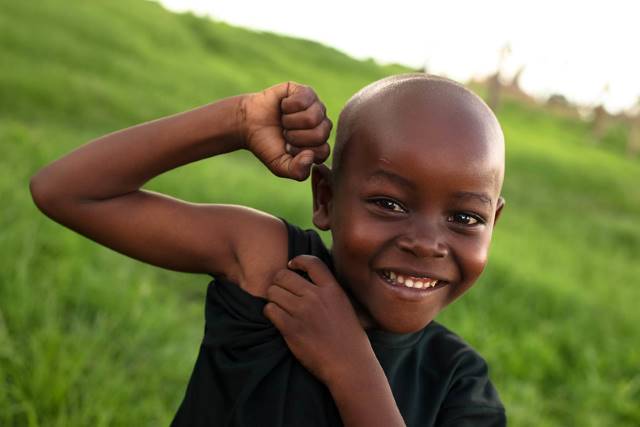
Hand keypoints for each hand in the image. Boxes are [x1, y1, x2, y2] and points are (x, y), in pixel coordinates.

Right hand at [240, 82, 331, 180]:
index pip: (323, 151)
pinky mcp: (306, 92)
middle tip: (285, 133)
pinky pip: (303, 100)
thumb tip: (311, 157)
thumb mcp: (280, 165)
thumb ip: (297, 171)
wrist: (248, 124)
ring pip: (312, 117)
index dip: (301, 151)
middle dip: (295, 136)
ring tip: (283, 121)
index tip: (287, 148)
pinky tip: (283, 107)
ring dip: (290, 121)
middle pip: (320, 134)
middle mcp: (322, 125)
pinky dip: (287, 106)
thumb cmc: (266, 145)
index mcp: (319, 144)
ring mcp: (316, 107)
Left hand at [263, 255, 372, 384]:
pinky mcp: (290, 328)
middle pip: (284, 275)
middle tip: (281, 291)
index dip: (297, 261)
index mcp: (332, 289)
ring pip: (273, 292)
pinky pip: (270, 310)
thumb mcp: (344, 305)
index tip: (291, 266)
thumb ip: (328, 290)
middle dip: (279, 282)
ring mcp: (302, 312)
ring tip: (279, 306)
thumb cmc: (349, 337)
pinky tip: (278, 318)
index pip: (311, 262)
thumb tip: (308, 279)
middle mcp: (316, 296)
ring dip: (273, 298)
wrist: (349, 364)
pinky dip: (270, 313)